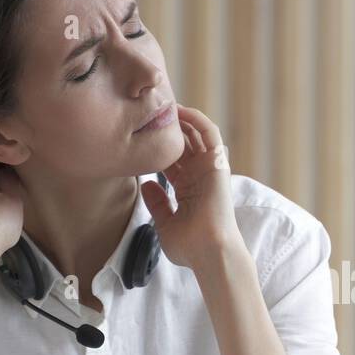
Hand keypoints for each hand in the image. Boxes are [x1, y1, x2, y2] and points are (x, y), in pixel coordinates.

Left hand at [140, 104, 242, 269]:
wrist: (208, 251)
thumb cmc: (189, 245)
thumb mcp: (164, 222)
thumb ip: (157, 202)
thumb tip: (146, 183)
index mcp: (188, 189)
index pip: (171, 160)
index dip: (156, 146)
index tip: (137, 134)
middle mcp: (199, 176)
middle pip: (182, 144)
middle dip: (166, 128)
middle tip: (147, 112)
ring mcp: (209, 168)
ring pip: (196, 134)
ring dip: (181, 119)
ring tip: (162, 104)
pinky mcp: (217, 163)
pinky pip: (210, 133)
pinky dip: (197, 119)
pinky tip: (180, 110)